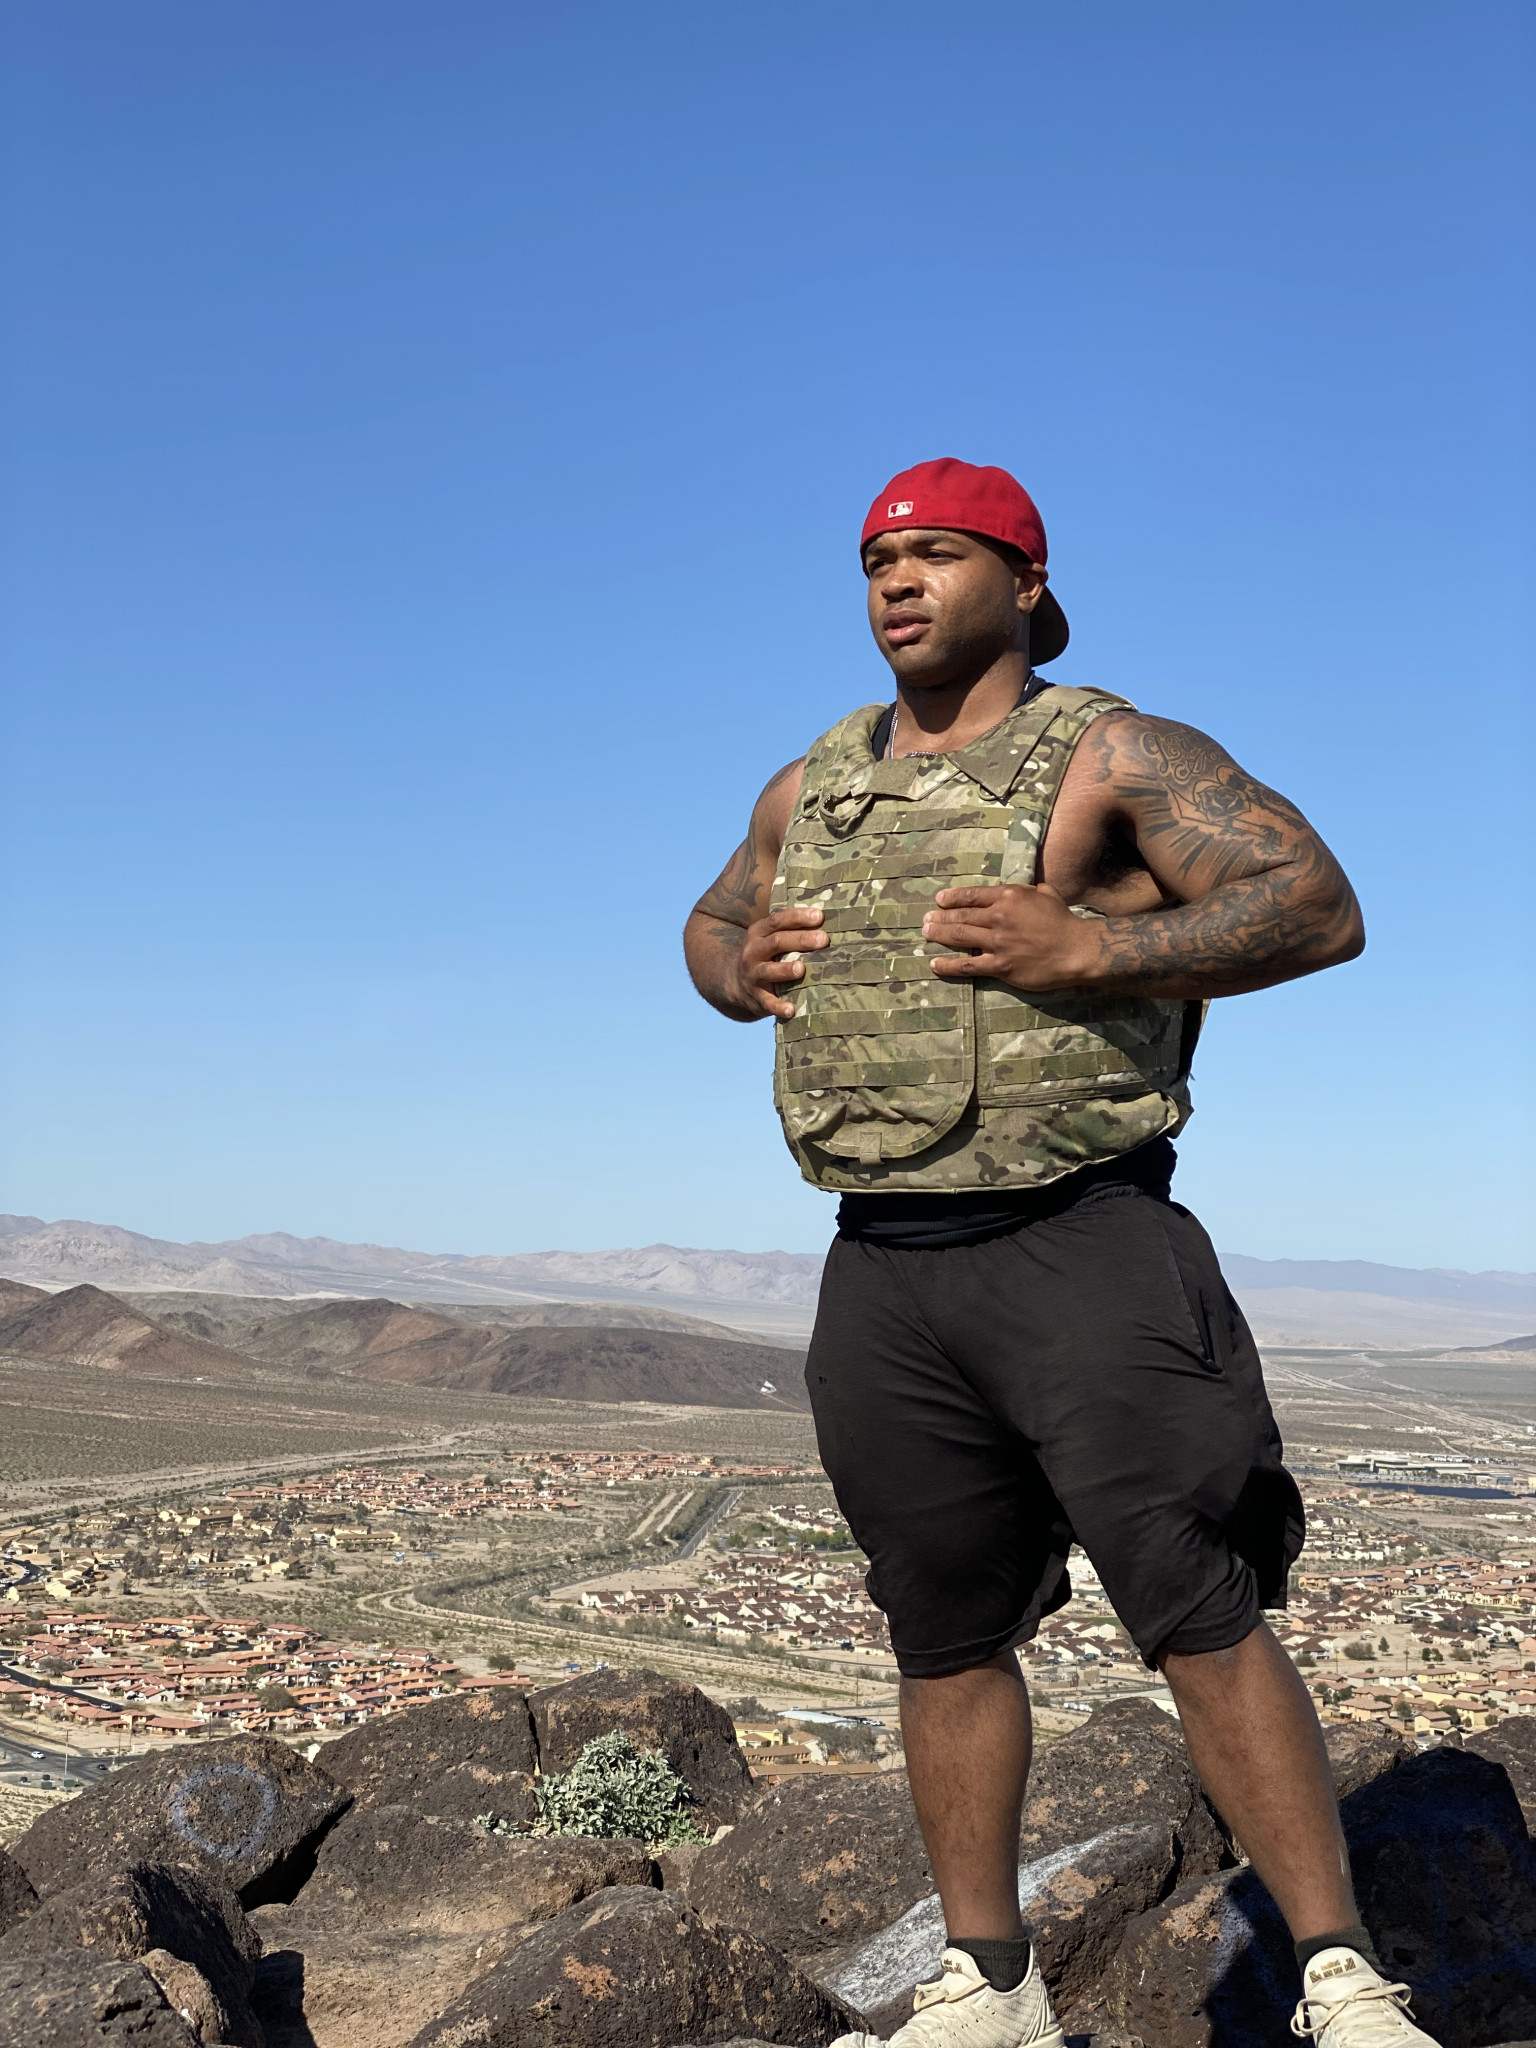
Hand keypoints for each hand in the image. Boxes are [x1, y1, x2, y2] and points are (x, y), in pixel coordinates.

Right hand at [733, 906, 827, 1019]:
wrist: (736, 983)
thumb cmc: (767, 956)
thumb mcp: (771, 938)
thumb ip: (792, 929)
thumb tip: (827, 917)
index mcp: (759, 932)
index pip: (778, 920)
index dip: (798, 917)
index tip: (819, 916)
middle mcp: (753, 951)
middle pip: (777, 942)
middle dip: (801, 940)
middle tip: (824, 939)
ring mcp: (753, 974)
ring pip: (769, 970)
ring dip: (785, 970)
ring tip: (801, 969)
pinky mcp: (756, 997)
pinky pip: (767, 1002)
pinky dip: (778, 1006)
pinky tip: (791, 1010)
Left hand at [922, 885, 1100, 991]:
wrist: (1077, 950)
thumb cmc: (1064, 921)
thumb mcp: (1047, 894)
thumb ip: (1029, 890)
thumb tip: (1022, 889)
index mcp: (1009, 896)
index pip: (973, 895)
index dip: (952, 897)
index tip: (940, 900)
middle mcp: (999, 917)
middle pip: (961, 916)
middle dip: (940, 917)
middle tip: (926, 919)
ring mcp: (998, 942)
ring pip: (959, 937)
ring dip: (939, 934)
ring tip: (925, 934)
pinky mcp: (1000, 965)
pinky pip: (967, 965)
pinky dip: (948, 965)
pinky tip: (935, 964)